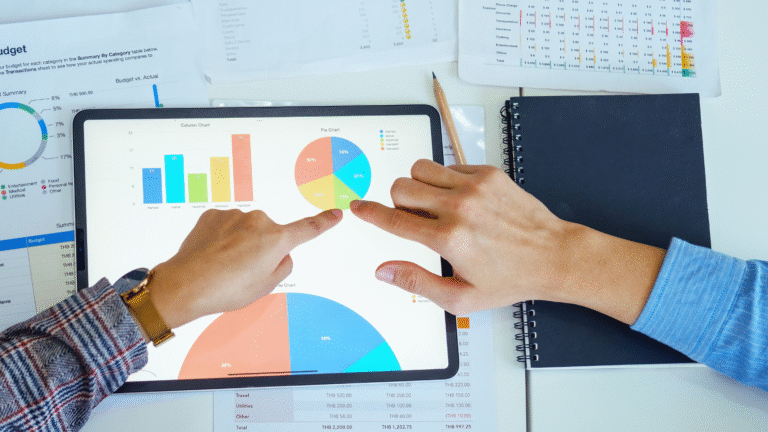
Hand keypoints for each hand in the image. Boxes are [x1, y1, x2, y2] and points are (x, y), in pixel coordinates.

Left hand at [147, 208, 342, 327]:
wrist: (185, 285)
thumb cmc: (226, 289)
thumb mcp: (265, 287)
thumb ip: (283, 266)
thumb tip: (281, 253)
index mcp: (276, 240)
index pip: (308, 229)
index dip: (324, 222)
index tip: (336, 214)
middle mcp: (258, 221)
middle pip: (270, 234)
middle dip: (262, 248)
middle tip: (243, 271)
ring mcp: (234, 216)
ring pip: (246, 230)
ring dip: (239, 243)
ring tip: (224, 265)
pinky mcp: (213, 215)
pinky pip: (226, 226)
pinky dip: (222, 238)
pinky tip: (212, 255)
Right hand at [350, 160, 664, 323]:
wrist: (553, 255)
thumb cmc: (511, 278)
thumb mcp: (461, 297)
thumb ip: (416, 283)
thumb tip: (384, 271)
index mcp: (448, 239)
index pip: (394, 219)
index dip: (370, 213)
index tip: (358, 208)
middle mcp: (459, 207)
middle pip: (402, 187)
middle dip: (397, 201)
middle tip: (410, 216)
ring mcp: (474, 186)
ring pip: (421, 169)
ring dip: (418, 185)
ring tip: (432, 203)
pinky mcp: (488, 173)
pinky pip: (448, 165)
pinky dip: (445, 179)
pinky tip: (459, 199)